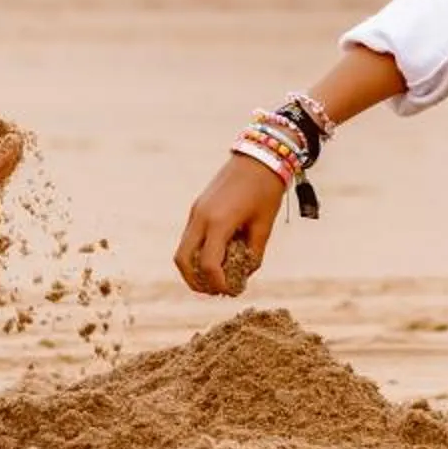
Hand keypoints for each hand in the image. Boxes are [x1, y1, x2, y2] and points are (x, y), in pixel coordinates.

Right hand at [173, 154, 284, 295]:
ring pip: (182, 249)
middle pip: (183, 260)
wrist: (259, 156)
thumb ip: (253, 254)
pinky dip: (196, 252)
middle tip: (214, 291)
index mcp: (219, 222)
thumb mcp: (264, 226)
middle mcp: (201, 217)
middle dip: (195, 281)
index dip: (217, 284)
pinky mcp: (198, 207)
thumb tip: (244, 274)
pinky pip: (189, 236)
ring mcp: (196, 211)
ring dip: (192, 268)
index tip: (230, 292)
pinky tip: (215, 258)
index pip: (208, 265)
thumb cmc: (265, 190)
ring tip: (213, 279)